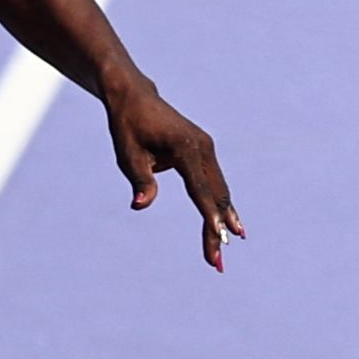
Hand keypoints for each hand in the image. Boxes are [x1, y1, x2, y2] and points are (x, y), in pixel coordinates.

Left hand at [104, 82, 241, 268]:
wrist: (135, 97)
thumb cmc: (128, 126)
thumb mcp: (128, 154)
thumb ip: (140, 180)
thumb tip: (141, 205)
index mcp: (185, 148)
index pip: (199, 189)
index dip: (208, 216)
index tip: (219, 237)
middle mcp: (203, 148)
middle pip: (214, 196)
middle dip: (217, 229)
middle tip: (216, 261)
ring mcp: (207, 149)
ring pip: (219, 191)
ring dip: (222, 220)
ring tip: (224, 249)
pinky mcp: (205, 152)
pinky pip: (214, 184)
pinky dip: (219, 206)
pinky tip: (231, 225)